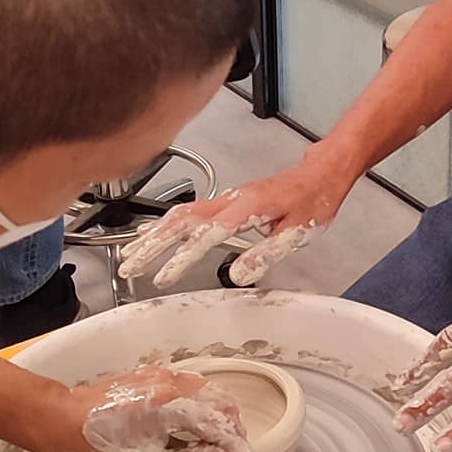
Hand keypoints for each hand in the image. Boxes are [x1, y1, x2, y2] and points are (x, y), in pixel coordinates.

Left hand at [37, 365, 254, 451]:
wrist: (56, 419)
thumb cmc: (91, 446)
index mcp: (170, 404)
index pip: (221, 421)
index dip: (237, 446)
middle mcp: (169, 382)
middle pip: (219, 401)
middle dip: (232, 430)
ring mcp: (159, 376)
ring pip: (204, 393)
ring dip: (216, 418)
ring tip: (218, 448)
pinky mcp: (149, 377)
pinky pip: (187, 389)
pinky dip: (199, 409)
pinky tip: (194, 432)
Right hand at [115, 155, 352, 287]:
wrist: (321, 173)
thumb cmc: (313, 200)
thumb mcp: (298, 232)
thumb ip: (266, 253)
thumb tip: (237, 276)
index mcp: (248, 207)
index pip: (207, 234)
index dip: (183, 257)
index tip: (164, 277)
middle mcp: (231, 199)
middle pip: (180, 220)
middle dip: (152, 245)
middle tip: (130, 267)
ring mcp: (226, 198)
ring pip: (179, 214)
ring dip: (153, 236)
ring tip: (130, 255)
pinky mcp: (226, 201)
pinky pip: (189, 211)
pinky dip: (166, 224)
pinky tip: (151, 233)